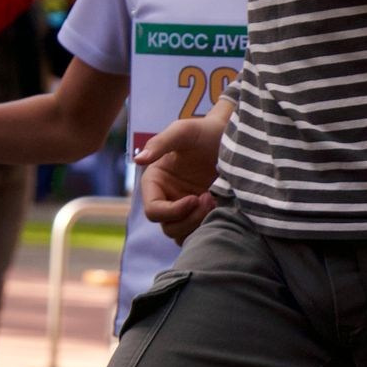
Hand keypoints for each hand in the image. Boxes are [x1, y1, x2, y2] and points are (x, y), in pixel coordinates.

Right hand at [137, 113, 223, 239]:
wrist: (229, 138)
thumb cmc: (204, 131)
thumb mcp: (183, 132)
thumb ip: (159, 143)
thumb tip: (138, 160)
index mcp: (155, 183)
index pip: (153, 211)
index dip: (173, 211)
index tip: (195, 198)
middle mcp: (166, 199)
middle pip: (168, 228)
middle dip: (190, 219)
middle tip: (209, 198)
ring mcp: (184, 209)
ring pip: (183, 235)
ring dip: (199, 225)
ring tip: (215, 202)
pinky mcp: (201, 214)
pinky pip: (198, 233)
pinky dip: (208, 228)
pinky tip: (221, 208)